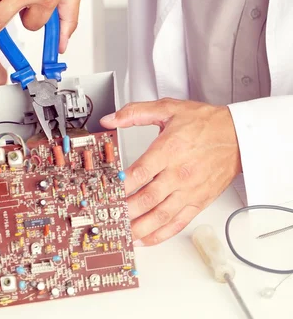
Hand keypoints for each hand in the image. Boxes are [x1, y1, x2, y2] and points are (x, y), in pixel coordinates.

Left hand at [101, 98, 241, 245]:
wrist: (238, 135)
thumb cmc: (206, 123)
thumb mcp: (168, 108)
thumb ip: (135, 112)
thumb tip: (110, 118)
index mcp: (170, 149)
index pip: (140, 172)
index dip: (121, 183)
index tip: (107, 189)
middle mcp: (180, 173)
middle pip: (147, 198)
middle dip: (125, 210)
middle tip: (109, 215)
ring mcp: (189, 191)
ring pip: (160, 216)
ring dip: (139, 227)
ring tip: (122, 233)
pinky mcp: (199, 202)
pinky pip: (178, 223)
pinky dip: (160, 234)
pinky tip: (146, 238)